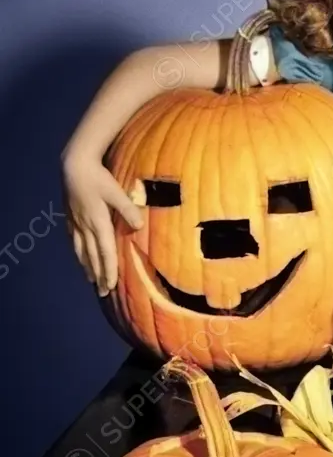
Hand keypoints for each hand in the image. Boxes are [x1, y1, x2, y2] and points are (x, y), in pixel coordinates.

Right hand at [62, 154, 142, 295]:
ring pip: (81, 250)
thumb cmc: (98, 177)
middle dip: (98, 275)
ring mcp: (76, 222)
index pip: (105, 252)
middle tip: (102, 292)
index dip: (108, 270)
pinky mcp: (70, 217)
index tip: (110, 286)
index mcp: (98, 222)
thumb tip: (139, 226)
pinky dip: (77, 252)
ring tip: (91, 280)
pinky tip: (79, 256)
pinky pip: (73, 240)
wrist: (74, 164)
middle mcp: (85, 226)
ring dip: (87, 267)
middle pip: (92, 256)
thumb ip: (127, 209)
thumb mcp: (116, 191)